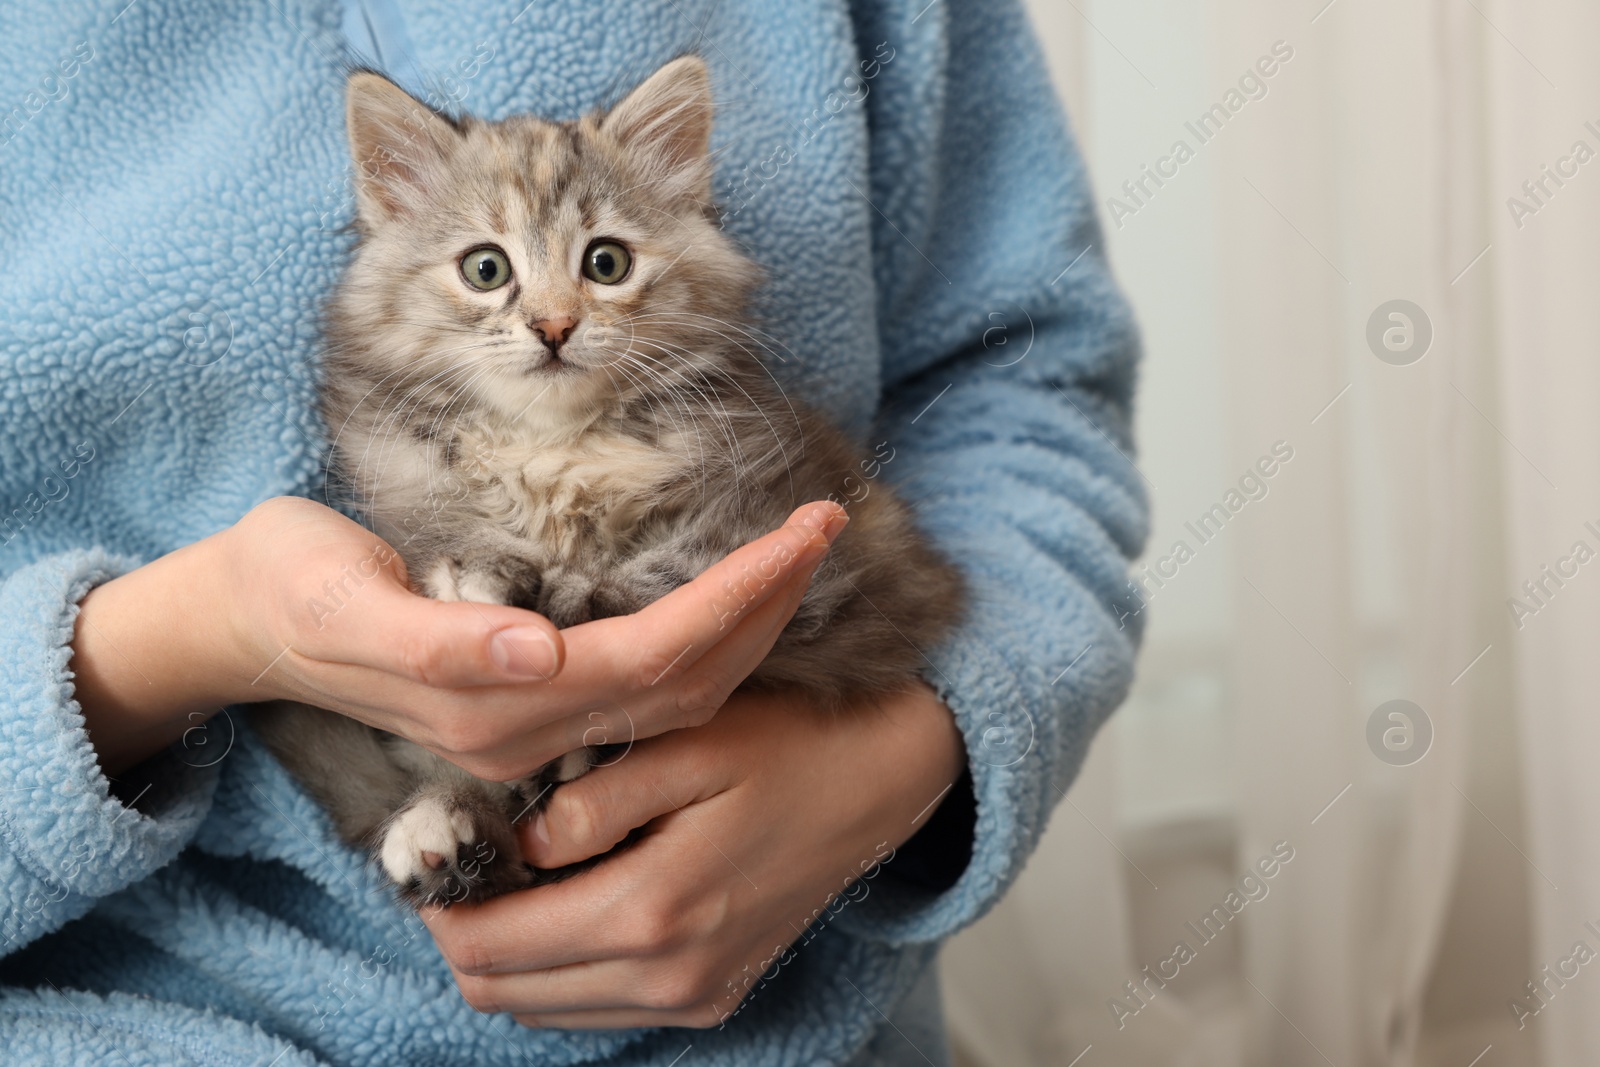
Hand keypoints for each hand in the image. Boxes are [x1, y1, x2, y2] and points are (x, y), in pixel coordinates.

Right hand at [73, 496, 845, 777]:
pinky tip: (741, 603)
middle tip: (829, 525)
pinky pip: (650, 692)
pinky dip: (713, 646)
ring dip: (754, 628)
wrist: (243, 623)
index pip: (657, 655)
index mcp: (493, 703)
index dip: (741, 597)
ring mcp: (533, 729)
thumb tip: (535, 649)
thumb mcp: (337, 597)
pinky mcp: (531, 707)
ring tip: (803, 554)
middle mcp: (529, 731)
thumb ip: (433, 639)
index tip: (808, 529)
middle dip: (771, 605)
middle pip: (689, 682)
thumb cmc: (287, 586)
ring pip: (681, 697)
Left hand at [421, 681, 966, 1028]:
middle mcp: (668, 976)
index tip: (433, 846)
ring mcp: (692, 996)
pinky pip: (595, 1006)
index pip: (489, 948)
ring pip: (542, 1008)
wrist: (882, 780)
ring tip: (519, 873)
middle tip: (468, 857)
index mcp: (653, 910)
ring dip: (511, 951)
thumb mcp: (692, 742)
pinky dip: (561, 968)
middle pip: (502, 991)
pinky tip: (575, 898)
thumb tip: (521, 844)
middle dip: (465, 930)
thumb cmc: (787, 743)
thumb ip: (596, 799)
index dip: (439, 904)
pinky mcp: (709, 998)